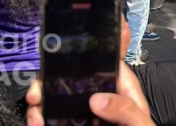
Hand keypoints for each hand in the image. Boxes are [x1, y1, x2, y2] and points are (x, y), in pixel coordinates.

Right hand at [26, 40, 150, 125]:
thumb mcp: (140, 123)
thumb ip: (126, 109)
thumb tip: (96, 99)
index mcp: (119, 86)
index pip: (99, 61)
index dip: (77, 57)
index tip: (54, 62)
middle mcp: (100, 96)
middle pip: (69, 79)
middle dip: (47, 83)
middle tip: (35, 96)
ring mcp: (85, 112)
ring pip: (56, 100)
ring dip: (41, 105)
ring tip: (34, 117)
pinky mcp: (73, 124)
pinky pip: (54, 119)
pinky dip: (41, 120)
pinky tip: (36, 124)